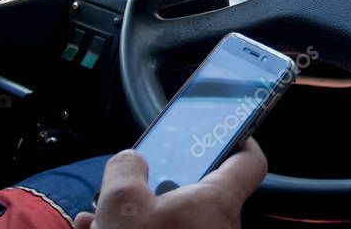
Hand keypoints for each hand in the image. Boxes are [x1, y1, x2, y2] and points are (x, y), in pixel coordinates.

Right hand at [73, 138, 267, 228]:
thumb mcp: (121, 202)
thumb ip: (127, 169)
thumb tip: (132, 160)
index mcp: (217, 202)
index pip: (249, 161)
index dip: (238, 139)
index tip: (221, 130)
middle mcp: (220, 227)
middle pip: (199, 192)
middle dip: (160, 184)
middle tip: (132, 181)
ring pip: (174, 221)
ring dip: (139, 214)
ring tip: (100, 214)